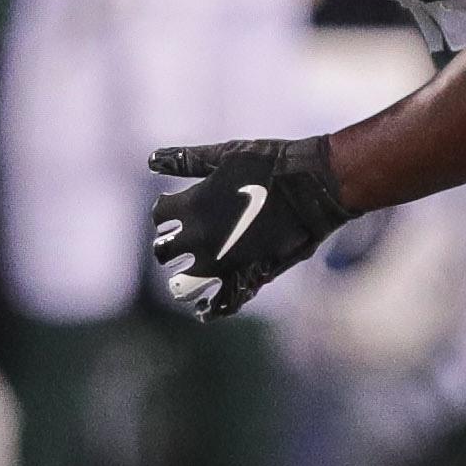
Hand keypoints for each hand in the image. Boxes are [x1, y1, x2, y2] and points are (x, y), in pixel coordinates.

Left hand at [148, 136, 351, 318]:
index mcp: (191, 206)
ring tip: (186, 275)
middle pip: (163, 251)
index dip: (165, 211)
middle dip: (168, 246)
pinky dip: (208, 310)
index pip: (159, 216)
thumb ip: (187, 160)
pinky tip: (203, 309)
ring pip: (180, 285)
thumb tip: (151, 159)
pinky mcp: (246, 279)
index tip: (174, 208)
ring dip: (180, 280)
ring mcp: (221, 263)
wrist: (314, 186)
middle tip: (178, 241)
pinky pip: (219, 305)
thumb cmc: (271, 164)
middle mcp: (200, 239)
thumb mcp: (226, 154)